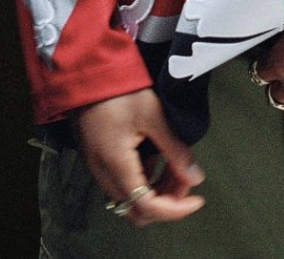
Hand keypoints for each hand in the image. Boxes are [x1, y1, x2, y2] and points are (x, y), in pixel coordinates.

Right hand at [72, 89, 204, 227]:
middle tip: (185, 179)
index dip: (176, 209)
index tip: (197, 199)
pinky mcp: (97, 159)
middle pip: (137, 210)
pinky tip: (155, 156)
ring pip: (130, 199)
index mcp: (116, 166)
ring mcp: (98, 169)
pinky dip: (143, 179)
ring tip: (174, 165)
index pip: (148, 207)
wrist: (86, 73)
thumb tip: (195, 177)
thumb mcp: (152, 115)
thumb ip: (175, 149)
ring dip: (156, 190)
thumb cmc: (118, 90)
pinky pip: (122, 183)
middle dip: (166, 202)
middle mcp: (104, 175)